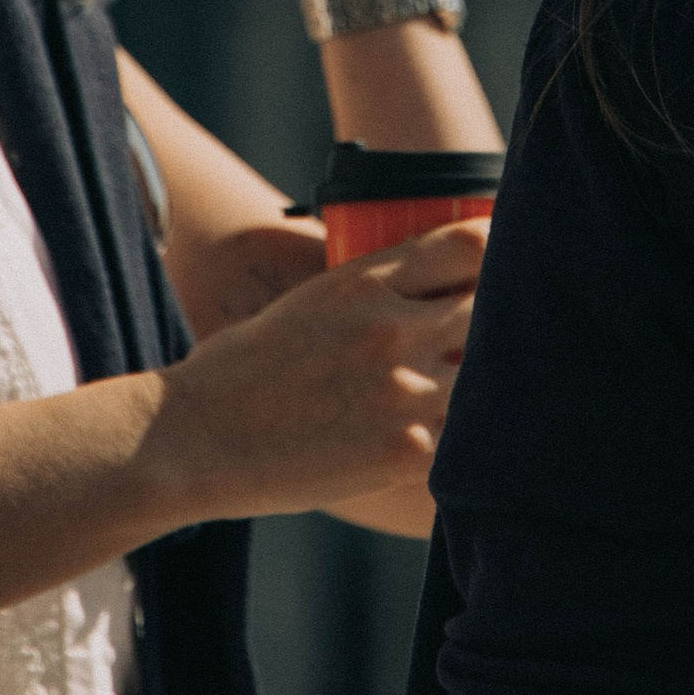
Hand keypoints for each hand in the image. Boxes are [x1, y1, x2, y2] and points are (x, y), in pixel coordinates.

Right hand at [134, 221, 485, 529]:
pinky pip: (466, 438)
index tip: (503, 273)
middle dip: (496, 323)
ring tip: (478, 399)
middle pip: (490, 307)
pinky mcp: (406, 451)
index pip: (471, 244)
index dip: (496, 257)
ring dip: (481, 386)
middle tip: (501, 340)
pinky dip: (462, 440)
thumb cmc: (240, 371)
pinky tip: (452, 446)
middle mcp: (393, 326)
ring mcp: (404, 389)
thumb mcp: (310, 305)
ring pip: (485, 376)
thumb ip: (377, 295)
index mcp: (365, 280)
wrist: (191, 439)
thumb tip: (435, 296)